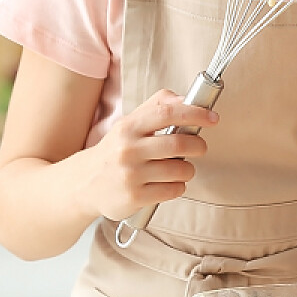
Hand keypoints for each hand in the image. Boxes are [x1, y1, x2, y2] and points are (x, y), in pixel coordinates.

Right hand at [84, 89, 217, 222]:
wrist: (84, 184)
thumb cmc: (115, 151)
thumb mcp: (129, 125)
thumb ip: (156, 107)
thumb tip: (186, 98)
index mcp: (129, 127)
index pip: (167, 113)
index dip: (195, 113)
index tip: (212, 118)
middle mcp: (128, 149)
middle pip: (178, 143)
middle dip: (198, 145)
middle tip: (200, 147)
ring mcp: (131, 175)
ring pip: (180, 170)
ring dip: (188, 169)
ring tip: (181, 167)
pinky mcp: (135, 197)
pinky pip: (173, 190)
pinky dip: (179, 186)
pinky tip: (169, 183)